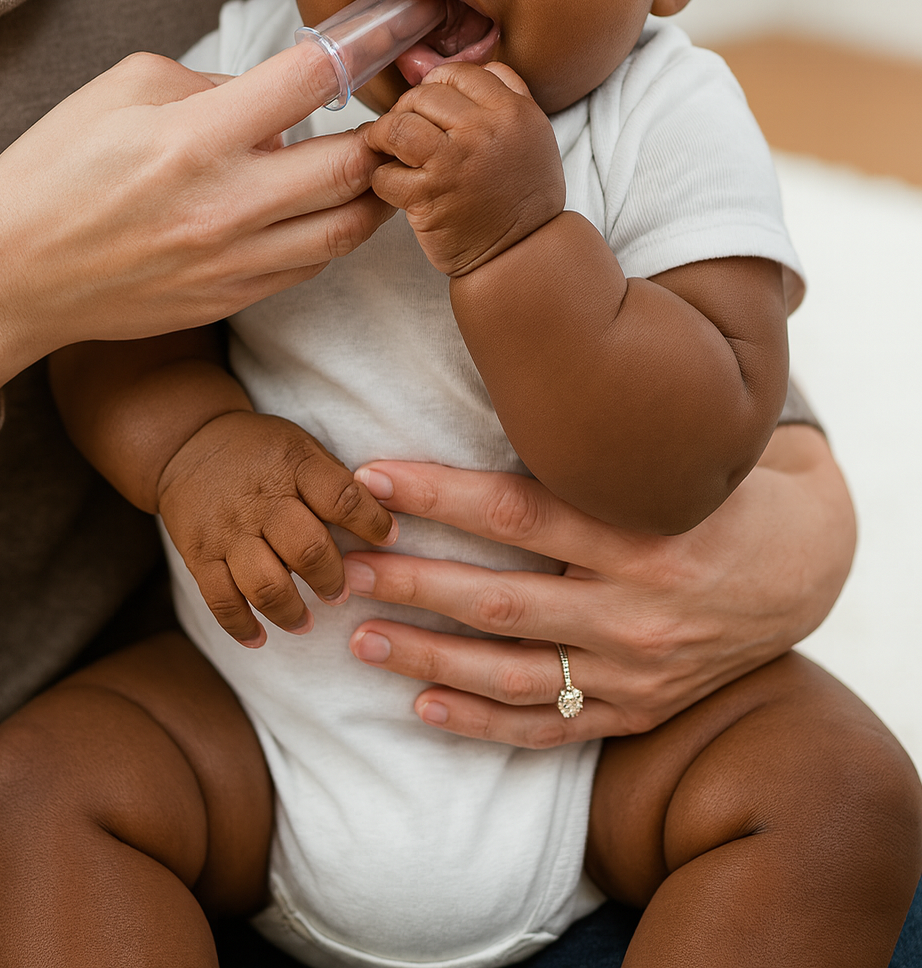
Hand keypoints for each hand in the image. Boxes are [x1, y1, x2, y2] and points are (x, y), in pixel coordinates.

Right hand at [0, 42, 391, 407]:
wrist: (7, 275)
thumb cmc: (54, 171)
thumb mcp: (120, 88)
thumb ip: (209, 82)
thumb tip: (271, 97)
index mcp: (194, 138)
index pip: (308, 82)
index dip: (359, 50)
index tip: (382, 39)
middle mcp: (225, 205)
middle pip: (353, 168)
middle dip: (383, 136)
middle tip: (391, 117)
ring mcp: (233, 261)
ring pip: (347, 228)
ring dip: (371, 192)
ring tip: (372, 166)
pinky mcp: (231, 298)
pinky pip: (310, 264)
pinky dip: (329, 231)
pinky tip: (318, 208)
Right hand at [158, 410, 397, 645]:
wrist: (188, 442)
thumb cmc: (260, 451)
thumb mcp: (301, 446)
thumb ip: (334, 481)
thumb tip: (382, 520)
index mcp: (293, 465)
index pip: (342, 498)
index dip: (373, 523)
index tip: (390, 539)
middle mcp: (260, 500)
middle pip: (308, 549)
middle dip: (332, 580)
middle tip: (340, 592)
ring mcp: (227, 530)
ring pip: (266, 584)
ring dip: (291, 611)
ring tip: (305, 621)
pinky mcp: (198, 554)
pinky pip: (221, 600)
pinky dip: (241, 626)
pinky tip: (260, 637)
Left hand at [343, 425, 853, 744]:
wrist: (797, 568)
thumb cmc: (706, 496)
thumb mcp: (655, 464)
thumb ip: (580, 458)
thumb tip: (483, 414)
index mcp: (637, 531)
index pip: (517, 510)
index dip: (437, 493)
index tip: (369, 478)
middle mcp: (634, 607)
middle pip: (500, 599)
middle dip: (412, 582)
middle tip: (345, 567)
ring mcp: (636, 670)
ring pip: (511, 673)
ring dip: (427, 658)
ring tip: (360, 638)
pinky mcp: (638, 711)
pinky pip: (549, 728)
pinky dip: (481, 722)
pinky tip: (422, 706)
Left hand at [364, 62, 563, 275]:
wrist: (523, 253)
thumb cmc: (523, 195)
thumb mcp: (532, 133)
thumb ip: (502, 92)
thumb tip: (450, 67)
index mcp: (514, 111)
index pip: (460, 72)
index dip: (438, 87)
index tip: (432, 108)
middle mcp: (486, 131)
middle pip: (425, 95)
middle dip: (409, 111)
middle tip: (410, 134)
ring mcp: (455, 162)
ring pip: (398, 125)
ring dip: (387, 138)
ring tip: (393, 152)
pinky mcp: (429, 196)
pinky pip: (386, 172)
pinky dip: (385, 180)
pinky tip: (399, 187)